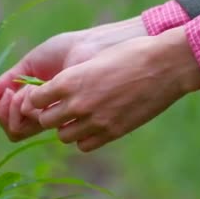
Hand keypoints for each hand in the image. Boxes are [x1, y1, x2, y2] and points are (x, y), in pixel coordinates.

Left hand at [28, 26, 199, 151]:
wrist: (165, 65)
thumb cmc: (130, 53)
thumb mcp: (94, 60)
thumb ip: (74, 78)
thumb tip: (58, 90)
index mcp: (69, 80)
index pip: (35, 100)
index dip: (38, 99)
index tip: (45, 96)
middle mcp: (78, 103)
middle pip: (46, 121)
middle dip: (50, 114)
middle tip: (61, 108)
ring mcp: (95, 120)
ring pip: (63, 136)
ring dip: (67, 127)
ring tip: (79, 117)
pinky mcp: (112, 132)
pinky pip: (84, 145)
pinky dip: (84, 138)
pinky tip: (94, 125)